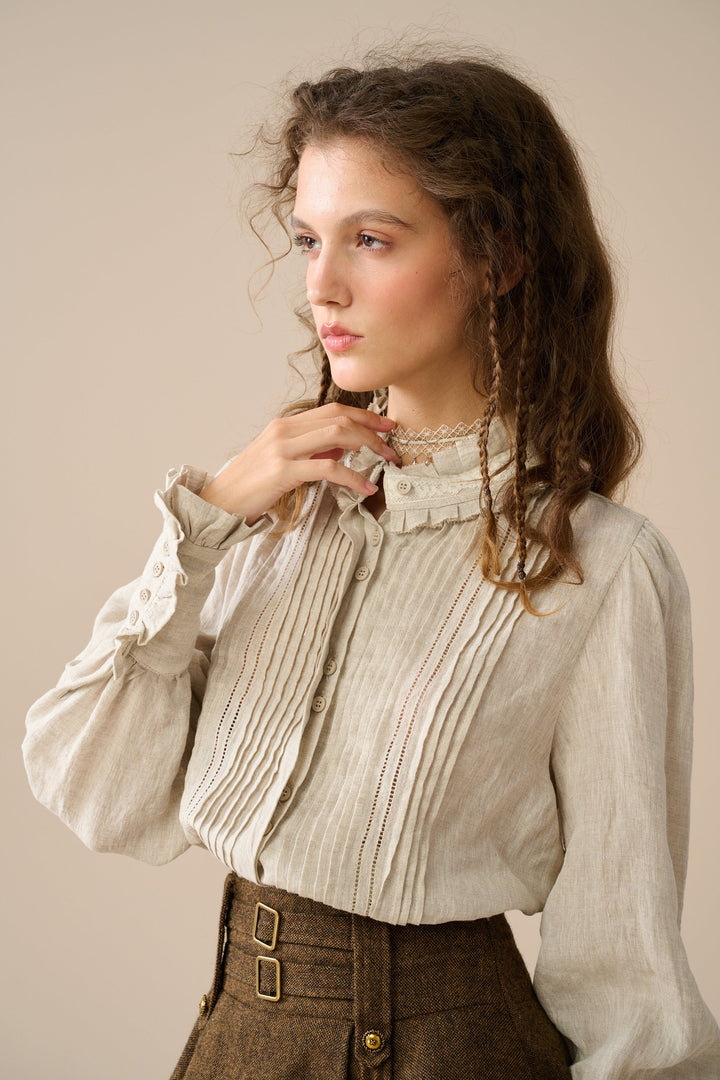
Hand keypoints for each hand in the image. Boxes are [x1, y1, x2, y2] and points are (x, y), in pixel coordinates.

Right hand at [198, 402, 399, 524]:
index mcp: (285, 425)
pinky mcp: (283, 471)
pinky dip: (352, 477)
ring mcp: (282, 448)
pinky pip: (328, 467)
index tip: (386, 424)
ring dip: (367, 446)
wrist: (217, 504)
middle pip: (339, 417)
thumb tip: (343, 446)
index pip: (332, 410)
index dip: (364, 414)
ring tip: (385, 462)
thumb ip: (310, 450)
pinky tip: (365, 489)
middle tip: (392, 446)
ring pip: (337, 435)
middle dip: (372, 429)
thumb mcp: (282, 461)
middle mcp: (284, 430)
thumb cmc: (250, 487)